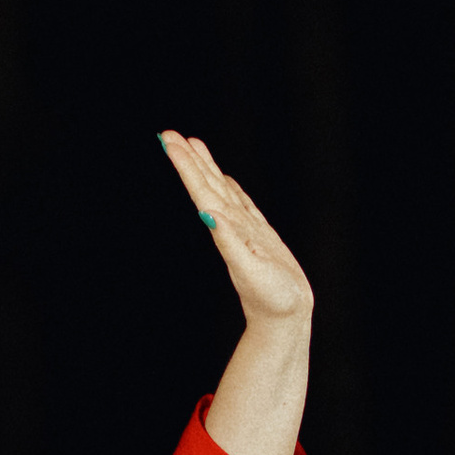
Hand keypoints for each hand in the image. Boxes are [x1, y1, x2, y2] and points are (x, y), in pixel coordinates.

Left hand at [158, 132, 312, 335]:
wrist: (285, 319)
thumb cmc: (271, 300)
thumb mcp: (250, 270)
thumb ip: (228, 241)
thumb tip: (207, 214)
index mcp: (226, 231)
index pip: (202, 192)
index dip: (186, 167)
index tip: (170, 143)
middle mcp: (231, 227)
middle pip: (206, 186)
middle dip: (189, 160)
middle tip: (169, 134)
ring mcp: (244, 231)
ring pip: (222, 191)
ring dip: (206, 168)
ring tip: (192, 143)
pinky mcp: (258, 237)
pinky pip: (241, 205)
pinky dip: (230, 188)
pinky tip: (224, 179)